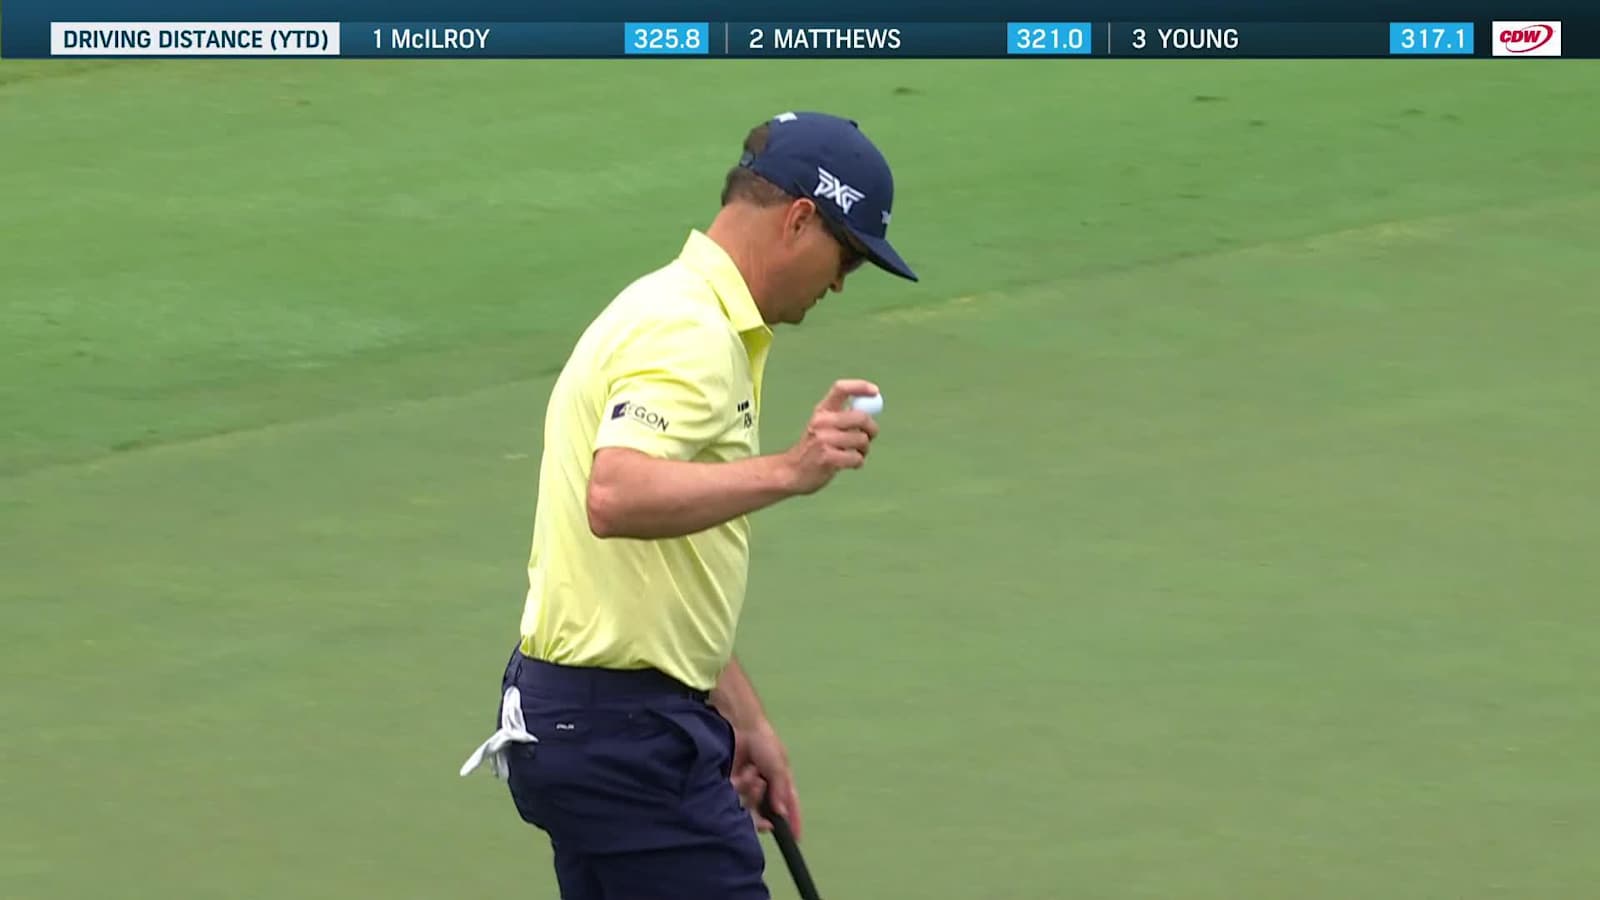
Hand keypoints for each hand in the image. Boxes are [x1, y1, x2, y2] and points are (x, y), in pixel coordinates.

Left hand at [730, 721, 801, 839]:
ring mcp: (747, 788)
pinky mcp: (730, 785)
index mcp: (780, 784)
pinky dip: (742, 787)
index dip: (793, 822)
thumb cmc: (765, 743)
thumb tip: (780, 813)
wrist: (741, 727)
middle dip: (765, 817)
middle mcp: (765, 788)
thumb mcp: (779, 766)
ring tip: (753, 777)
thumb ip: (780, 790)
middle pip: (766, 813)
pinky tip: (744, 773)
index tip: (796, 838)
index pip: (789, 807)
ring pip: (750, 807)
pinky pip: (735, 797)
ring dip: (753, 796)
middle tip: (766, 822)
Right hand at [782, 379, 880, 495]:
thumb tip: (871, 408)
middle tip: (870, 437)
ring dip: (865, 450)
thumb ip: (843, 417)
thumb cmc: (813, 450)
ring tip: (856, 455)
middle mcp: (821, 422)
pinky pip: (856, 458)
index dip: (860, 386)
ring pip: (861, 440)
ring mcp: (823, 439)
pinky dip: (858, 463)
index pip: (841, 389)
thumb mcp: (822, 427)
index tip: (875, 391)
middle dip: (872, 429)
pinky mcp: (827, 458)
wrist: (791, 473)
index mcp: (821, 411)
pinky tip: (850, 465)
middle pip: (860, 417)